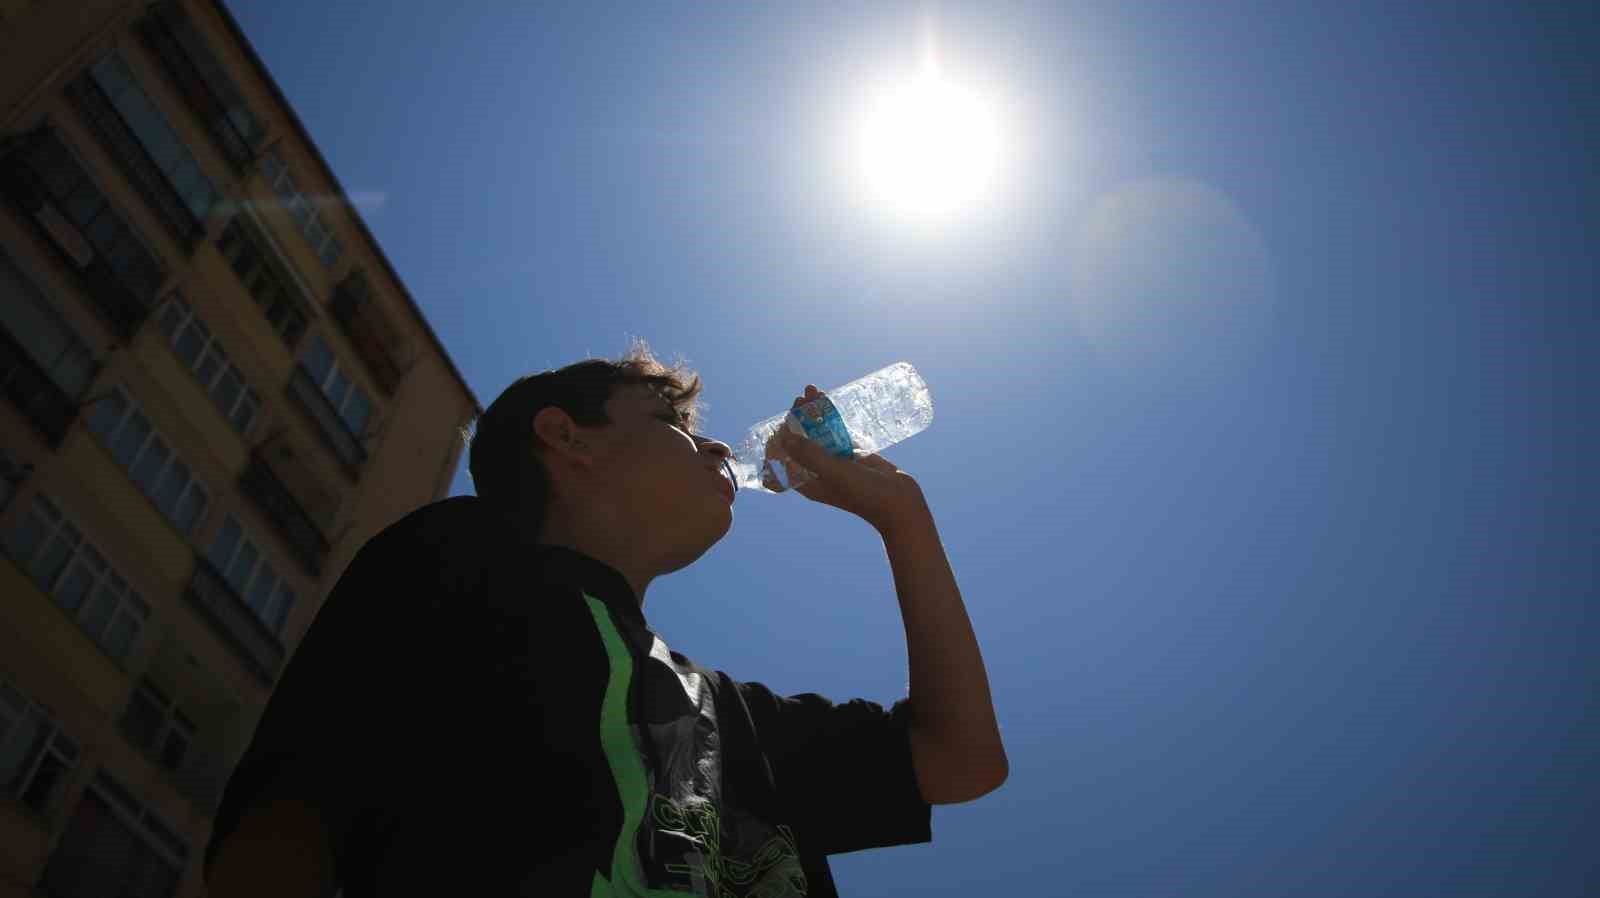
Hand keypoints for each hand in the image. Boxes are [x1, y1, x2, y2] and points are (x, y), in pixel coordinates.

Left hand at [768, 385, 928, 532]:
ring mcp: (834, 460)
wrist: (899, 500)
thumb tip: (784, 437)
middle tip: (800, 399)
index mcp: (807, 481)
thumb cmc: (864, 494)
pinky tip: (826, 400)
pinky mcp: (850, 452)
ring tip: (812, 390)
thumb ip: (810, 455)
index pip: (782, 460)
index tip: (783, 422)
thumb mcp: (834, 473)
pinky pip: (835, 431)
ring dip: (813, 412)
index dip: (779, 440)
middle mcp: (817, 470)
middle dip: (797, 419)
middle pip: (799, 441)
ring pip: (817, 432)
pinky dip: (830, 416)